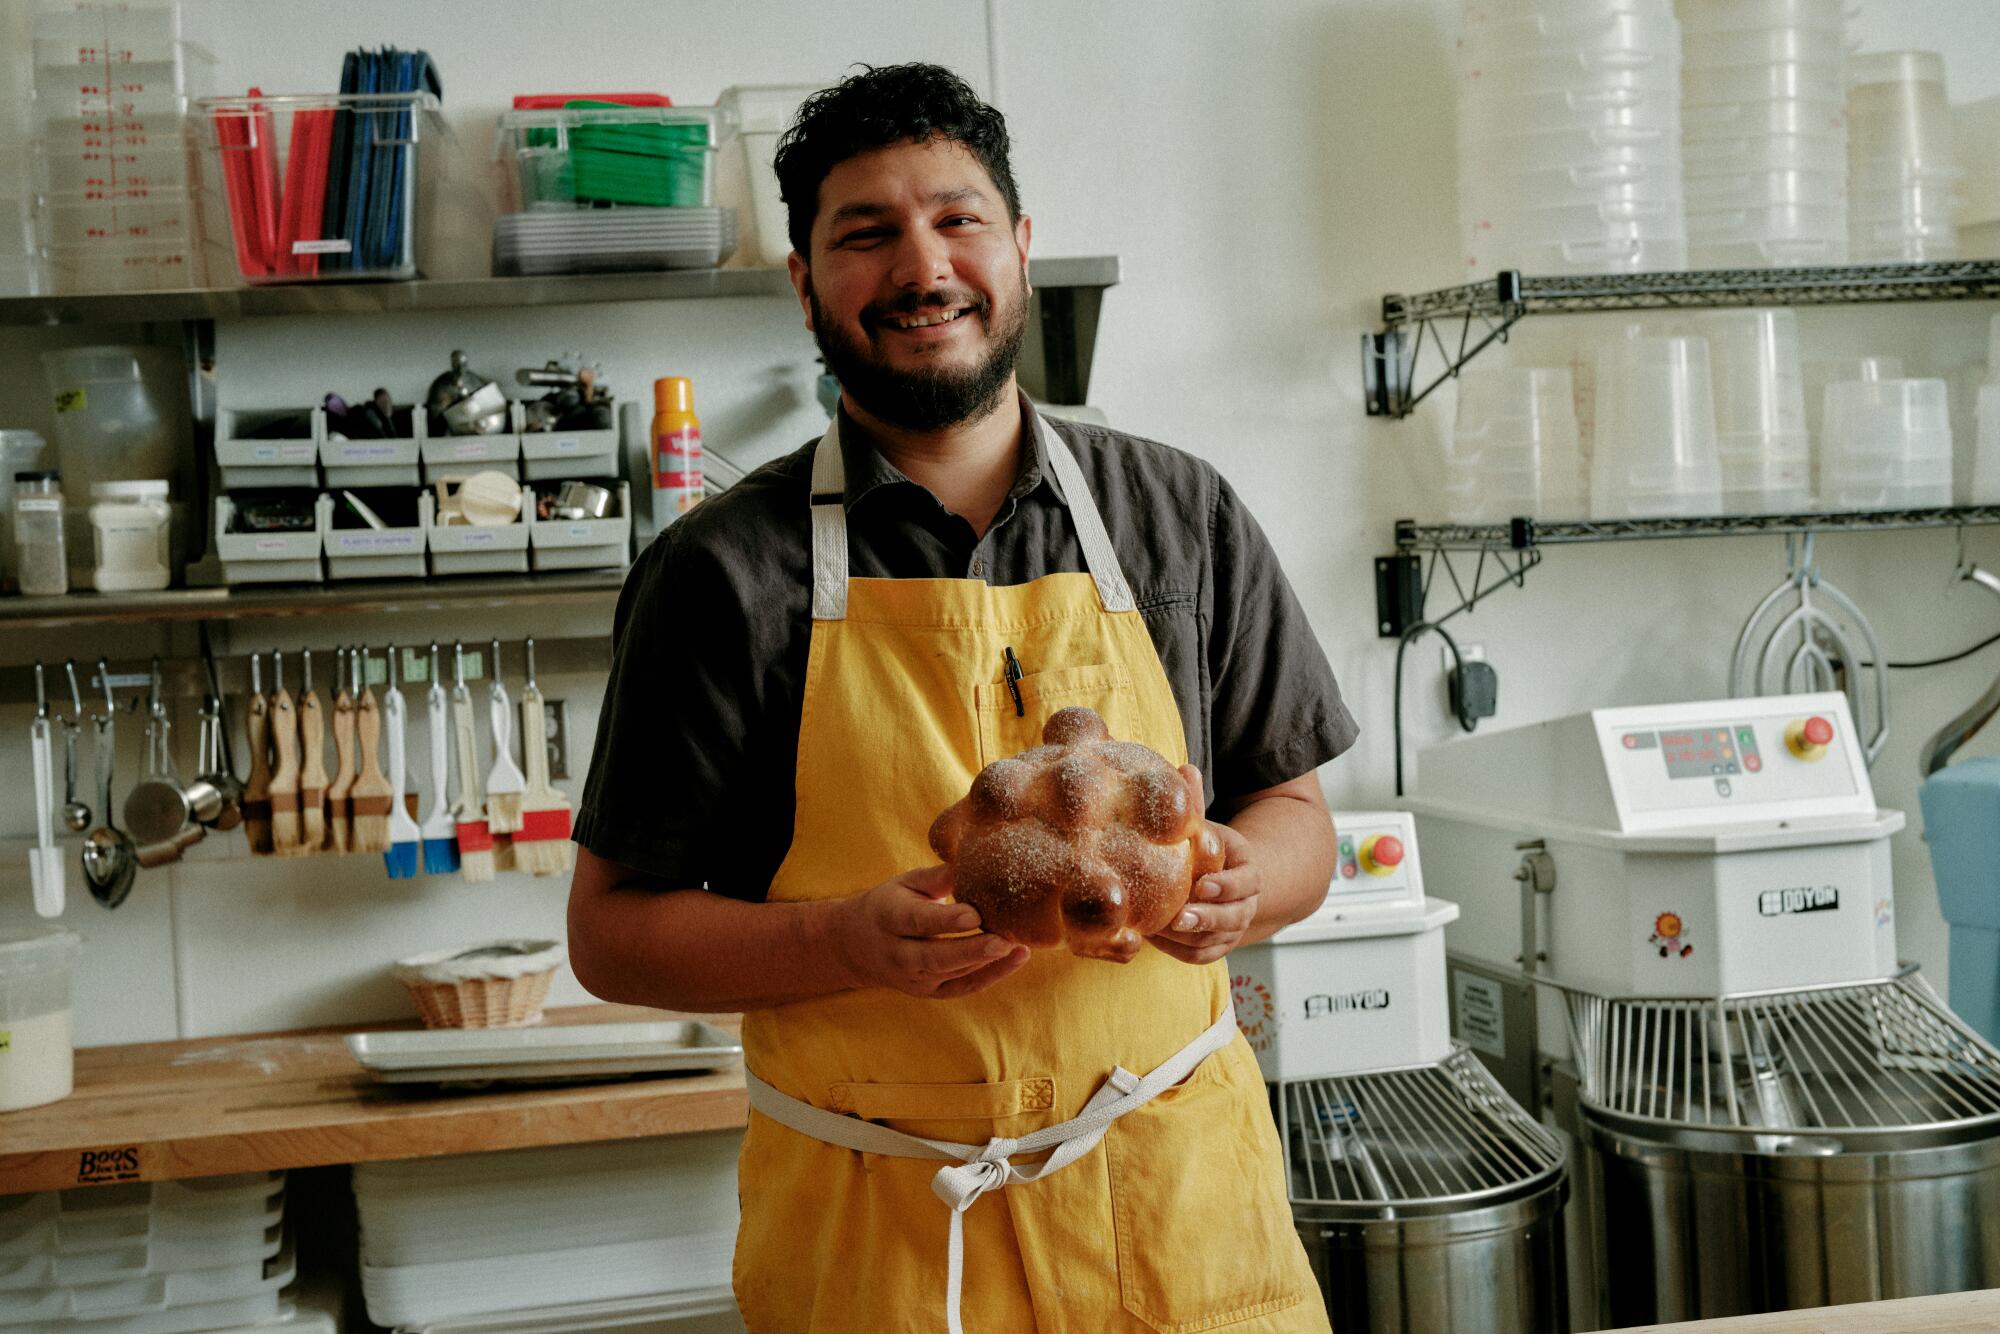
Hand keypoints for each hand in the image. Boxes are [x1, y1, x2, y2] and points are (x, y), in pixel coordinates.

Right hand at [828, 864, 1030, 998]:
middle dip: (971, 951)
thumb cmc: (891, 904)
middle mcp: (897, 954)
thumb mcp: (906, 882)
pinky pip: (961, 988)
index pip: (917, 921)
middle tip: (1003, 941)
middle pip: (935, 957)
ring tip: (1017, 946)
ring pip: (952, 974)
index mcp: (888, 917)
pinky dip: (990, 976)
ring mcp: (913, 978)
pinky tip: (1016, 959)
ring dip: (987, 962)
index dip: (946, 920)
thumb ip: (938, 876)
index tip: (975, 913)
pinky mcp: (929, 992)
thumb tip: (974, 860)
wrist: (857, 945)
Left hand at [1150, 766, 1257, 965]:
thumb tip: (1185, 769)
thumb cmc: (1208, 852)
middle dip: (1207, 918)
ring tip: (1159, 929)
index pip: (1246, 881)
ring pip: (1216, 940)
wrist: (1223, 883)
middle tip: (1180, 916)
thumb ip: (1194, 804)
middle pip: (1233, 917)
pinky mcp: (1216, 947)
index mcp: (1248, 872)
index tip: (1203, 884)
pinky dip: (1180, 951)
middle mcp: (1246, 904)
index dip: (1227, 885)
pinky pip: (1201, 956)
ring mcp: (1233, 929)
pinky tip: (1155, 939)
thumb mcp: (1205, 828)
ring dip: (1189, 937)